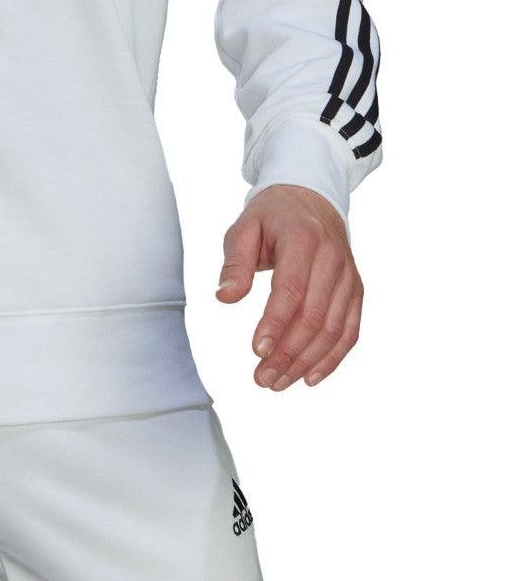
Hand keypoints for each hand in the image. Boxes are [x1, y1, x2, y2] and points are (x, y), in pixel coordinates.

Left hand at [216, 184, 362, 390]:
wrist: (311, 198)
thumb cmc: (271, 217)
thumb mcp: (244, 227)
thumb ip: (235, 262)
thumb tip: (224, 297)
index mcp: (302, 239)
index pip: (291, 290)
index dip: (275, 324)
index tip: (256, 351)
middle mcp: (332, 259)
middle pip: (313, 316)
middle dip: (287, 352)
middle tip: (262, 378)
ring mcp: (348, 276)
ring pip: (333, 329)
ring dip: (306, 362)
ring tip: (277, 382)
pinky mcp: (356, 290)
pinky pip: (350, 330)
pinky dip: (332, 358)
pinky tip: (309, 377)